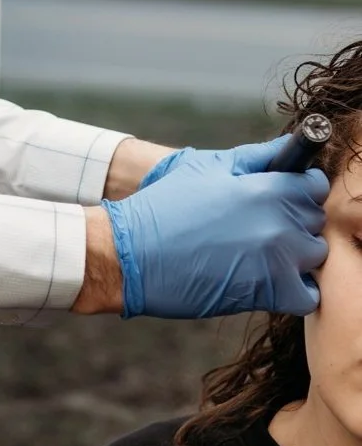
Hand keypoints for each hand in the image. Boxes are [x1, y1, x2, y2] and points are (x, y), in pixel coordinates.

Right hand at [103, 137, 327, 318]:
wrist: (130, 255)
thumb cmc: (163, 207)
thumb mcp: (204, 167)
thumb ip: (253, 158)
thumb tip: (286, 150)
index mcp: (266, 187)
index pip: (315, 186)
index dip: (302, 188)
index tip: (287, 195)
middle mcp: (279, 222)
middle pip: (316, 220)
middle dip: (296, 221)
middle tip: (263, 226)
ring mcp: (277, 260)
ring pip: (315, 255)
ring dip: (296, 255)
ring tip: (264, 254)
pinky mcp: (269, 293)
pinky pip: (308, 295)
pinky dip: (295, 290)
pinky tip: (271, 282)